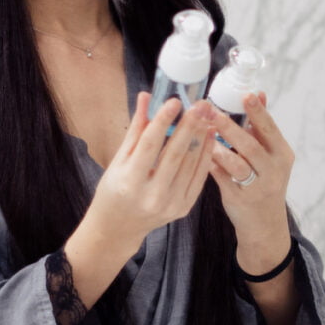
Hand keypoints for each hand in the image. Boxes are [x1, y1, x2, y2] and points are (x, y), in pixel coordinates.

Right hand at [85, 92, 216, 254]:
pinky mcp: (184, 208)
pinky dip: (206, 156)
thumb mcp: (118, 160)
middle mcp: (152, 195)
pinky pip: (198, 177)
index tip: (175, 101)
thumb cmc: (114, 190)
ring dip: (202, 138)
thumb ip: (136, 129)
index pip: (149, 145)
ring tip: (208, 116)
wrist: (118, 228)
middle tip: (200, 104)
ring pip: (191, 165)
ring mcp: (170, 204)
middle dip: (189, 126)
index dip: (163, 121)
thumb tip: (146, 97)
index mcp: (129, 181)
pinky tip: (210, 137)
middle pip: (175, 154)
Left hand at [209, 92, 293, 274]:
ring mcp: (257, 187)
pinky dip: (211, 164)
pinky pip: (222, 178)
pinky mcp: (239, 199)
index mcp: (282, 154)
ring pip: (237, 164)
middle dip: (231, 127)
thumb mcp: (271, 155)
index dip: (258, 111)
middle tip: (213, 112)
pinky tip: (199, 152)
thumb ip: (262, 127)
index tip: (246, 95)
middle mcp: (273, 170)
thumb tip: (259, 94)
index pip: (270, 129)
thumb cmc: (265, 181)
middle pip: (251, 146)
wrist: (265, 223)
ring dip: (218, 147)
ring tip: (203, 132)